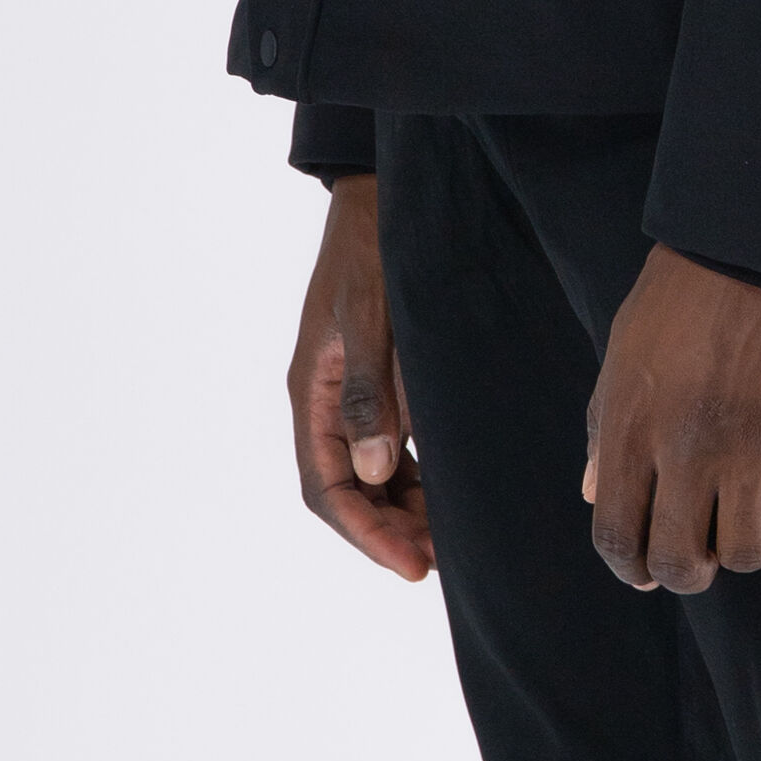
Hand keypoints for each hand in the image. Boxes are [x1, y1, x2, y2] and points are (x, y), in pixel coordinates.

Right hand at [287, 174, 434, 581]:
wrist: (381, 196)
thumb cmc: (374, 250)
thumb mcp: (371, 318)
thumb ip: (371, 394)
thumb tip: (371, 473)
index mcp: (312, 392)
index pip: (326, 488)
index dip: (364, 532)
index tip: (410, 564)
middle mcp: (326, 401)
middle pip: (346, 490)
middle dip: (386, 530)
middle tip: (438, 558)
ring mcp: (351, 393)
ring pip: (369, 474)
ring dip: (402, 509)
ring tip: (447, 536)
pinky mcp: (378, 380)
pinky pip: (388, 447)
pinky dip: (412, 476)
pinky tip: (445, 489)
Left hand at [583, 244, 760, 594]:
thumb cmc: (686, 289)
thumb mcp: (627, 350)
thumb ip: (606, 427)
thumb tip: (592, 492)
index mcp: (631, 427)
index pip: (617, 538)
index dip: (632, 569)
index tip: (648, 570)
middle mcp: (686, 448)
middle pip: (682, 564)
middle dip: (691, 570)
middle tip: (705, 547)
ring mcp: (751, 445)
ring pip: (747, 554)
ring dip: (747, 543)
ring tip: (751, 506)